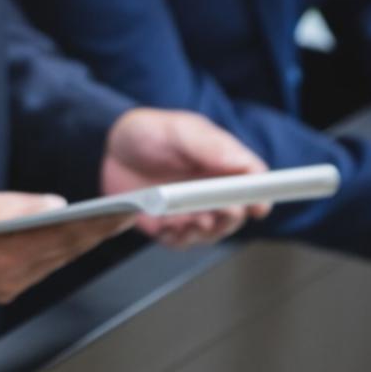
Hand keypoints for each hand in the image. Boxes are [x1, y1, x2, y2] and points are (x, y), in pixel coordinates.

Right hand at [0, 191, 135, 303]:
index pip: (70, 235)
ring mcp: (10, 286)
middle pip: (68, 252)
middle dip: (97, 234)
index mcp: (13, 250)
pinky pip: (37, 271)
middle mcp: (17, 275)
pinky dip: (54, 255)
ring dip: (79, 245)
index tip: (127, 212)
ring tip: (103, 227)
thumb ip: (23, 206)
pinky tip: (64, 242)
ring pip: (55, 263)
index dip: (102, 224)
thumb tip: (60, 205)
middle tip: (126, 216)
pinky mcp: (2, 291)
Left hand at [101, 108, 270, 246]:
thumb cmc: (149, 131)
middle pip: (235, 214)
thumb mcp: (180, 130)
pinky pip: (179, 241)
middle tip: (223, 211)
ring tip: (194, 220)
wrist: (109, 145)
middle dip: (231, 217)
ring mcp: (189, 210)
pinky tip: (169, 225)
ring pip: (210, 232)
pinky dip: (178, 238)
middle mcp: (210, 190)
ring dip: (206, 230)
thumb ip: (211, 146)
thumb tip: (245, 166)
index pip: (253, 184)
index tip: (259, 206)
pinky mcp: (167, 225)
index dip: (260, 197)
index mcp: (222, 164)